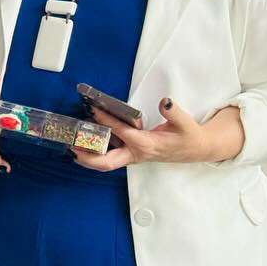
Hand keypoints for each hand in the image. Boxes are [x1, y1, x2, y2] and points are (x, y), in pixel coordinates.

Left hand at [72, 98, 239, 169]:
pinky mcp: (132, 155)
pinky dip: (97, 152)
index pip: (120, 131)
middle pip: (106, 163)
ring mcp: (133, 156)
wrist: (196, 148)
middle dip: (86, 158)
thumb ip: (174, 113)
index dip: (105, 120)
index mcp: (146, 145)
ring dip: (88, 157)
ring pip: (106, 163)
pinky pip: (111, 157)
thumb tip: (165, 102)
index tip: (93, 109)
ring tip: (71, 146)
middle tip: (70, 147)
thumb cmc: (189, 136)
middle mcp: (136, 153)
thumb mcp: (185, 123)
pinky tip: (86, 143)